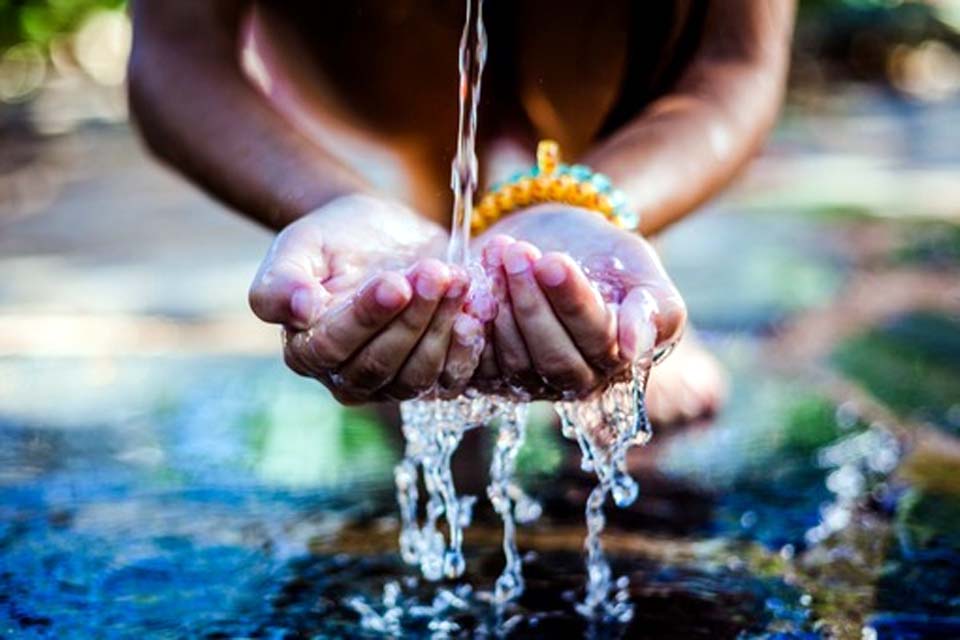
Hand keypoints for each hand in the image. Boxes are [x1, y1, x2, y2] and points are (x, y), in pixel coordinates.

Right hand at [248, 194, 483, 403]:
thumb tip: (299, 311)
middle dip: (412, 316)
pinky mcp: (430, 375)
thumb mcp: (298, 247)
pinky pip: (450, 378)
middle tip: (435, 271)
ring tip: (457, 277)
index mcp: (306, 350)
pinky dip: (466, 348)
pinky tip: (474, 310)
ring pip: (417, 373)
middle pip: (380, 363)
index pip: (334, 345)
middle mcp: (346, 377)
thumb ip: (281, 281)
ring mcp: (391, 383)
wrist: (376, 234)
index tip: (395, 281)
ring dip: (441, 325)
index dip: (367, 316)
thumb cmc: (331, 240)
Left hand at [471, 204, 685, 398]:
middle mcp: (575, 381)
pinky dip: (469, 328)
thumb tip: (636, 350)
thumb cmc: (605, 255)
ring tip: (496, 253)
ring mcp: (531, 382)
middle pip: (552, 356)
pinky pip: (477, 364)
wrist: (555, 242)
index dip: (572, 301)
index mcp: (618, 359)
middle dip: (530, 302)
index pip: (597, 338)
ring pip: (513, 359)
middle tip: (516, 253)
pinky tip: (468, 288)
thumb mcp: (638, 267)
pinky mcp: (490, 375)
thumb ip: (653, 309)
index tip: (551, 261)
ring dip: (500, 303)